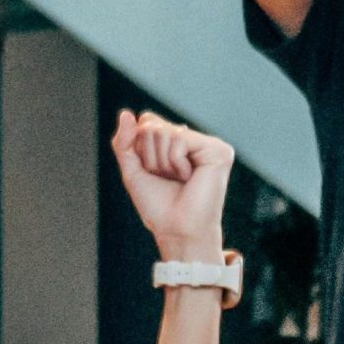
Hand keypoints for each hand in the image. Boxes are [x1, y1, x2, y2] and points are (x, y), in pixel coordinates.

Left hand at [111, 110, 235, 263]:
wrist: (177, 230)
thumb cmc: (159, 206)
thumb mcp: (133, 170)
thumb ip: (124, 141)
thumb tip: (126, 113)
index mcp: (177, 144)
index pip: (147, 122)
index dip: (140, 149)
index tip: (154, 173)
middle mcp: (193, 140)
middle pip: (153, 125)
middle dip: (150, 156)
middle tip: (167, 179)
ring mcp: (208, 144)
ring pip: (165, 131)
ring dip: (163, 162)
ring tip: (179, 180)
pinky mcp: (219, 150)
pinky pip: (180, 139)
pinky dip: (176, 162)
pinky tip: (190, 177)